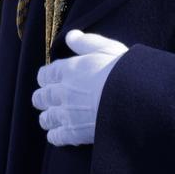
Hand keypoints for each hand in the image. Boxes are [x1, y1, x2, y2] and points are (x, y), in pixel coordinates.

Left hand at [32, 29, 127, 145]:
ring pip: (45, 118)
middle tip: (51, 98)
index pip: (44, 75)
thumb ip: (85, 42)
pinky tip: (62, 132)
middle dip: (44, 97)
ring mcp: (66, 115)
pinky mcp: (74, 133)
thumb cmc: (122, 70)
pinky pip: (55, 137)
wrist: (134, 97)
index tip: (52, 78)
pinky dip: (55, 135)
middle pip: (40, 98)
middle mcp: (61, 93)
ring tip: (55, 116)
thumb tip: (70, 36)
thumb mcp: (106, 48)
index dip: (47, 77)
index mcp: (67, 70)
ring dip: (48, 116)